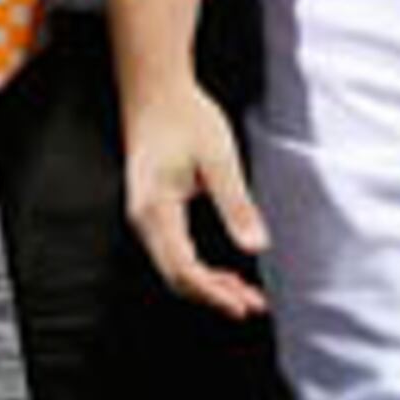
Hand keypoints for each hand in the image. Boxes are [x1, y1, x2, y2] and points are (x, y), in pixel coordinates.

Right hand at [124, 80, 273, 320]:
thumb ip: (237, 206)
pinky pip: (172, 253)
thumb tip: (255, 245)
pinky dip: (198, 270)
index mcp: (157, 208)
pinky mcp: (152, 213)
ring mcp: (144, 217)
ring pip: (173, 268)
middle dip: (213, 295)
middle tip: (251, 305)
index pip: (182, 267)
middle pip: (175, 276)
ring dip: (208, 285)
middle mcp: (143, 218)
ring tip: (245, 295)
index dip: (212, 292)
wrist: (155, 93)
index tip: (241, 305)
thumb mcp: (219, 160)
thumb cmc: (184, 118)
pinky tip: (224, 275)